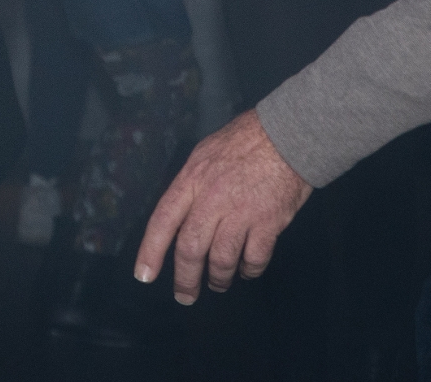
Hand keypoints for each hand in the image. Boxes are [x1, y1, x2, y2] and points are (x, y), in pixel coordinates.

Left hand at [135, 110, 311, 302]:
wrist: (287, 134)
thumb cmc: (244, 140)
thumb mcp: (204, 153)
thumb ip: (191, 184)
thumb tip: (181, 213)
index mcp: (191, 179)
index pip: (163, 220)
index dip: (150, 251)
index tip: (144, 275)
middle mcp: (212, 199)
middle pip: (190, 248)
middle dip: (185, 278)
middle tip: (185, 295)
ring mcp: (241, 212)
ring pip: (221, 259)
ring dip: (219, 278)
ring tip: (218, 283)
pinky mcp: (269, 222)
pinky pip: (254, 258)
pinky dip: (249, 270)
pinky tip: (246, 269)